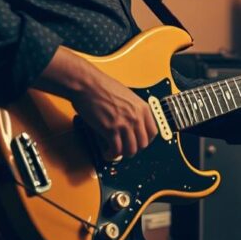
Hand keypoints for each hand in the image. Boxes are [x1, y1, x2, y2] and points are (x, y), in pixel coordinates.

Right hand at [35, 49, 156, 158]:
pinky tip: (107, 153)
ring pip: (131, 150)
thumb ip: (133, 110)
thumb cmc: (103, 87)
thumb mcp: (127, 96)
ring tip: (115, 152)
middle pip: (143, 144)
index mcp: (143, 108)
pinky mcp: (110, 129)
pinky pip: (116, 150)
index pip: (153, 132)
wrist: (88, 84)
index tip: (137, 143)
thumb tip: (132, 124)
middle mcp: (136, 117)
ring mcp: (124, 124)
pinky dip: (111, 155)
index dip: (145, 141)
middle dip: (133, 149)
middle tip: (124, 149)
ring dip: (122, 154)